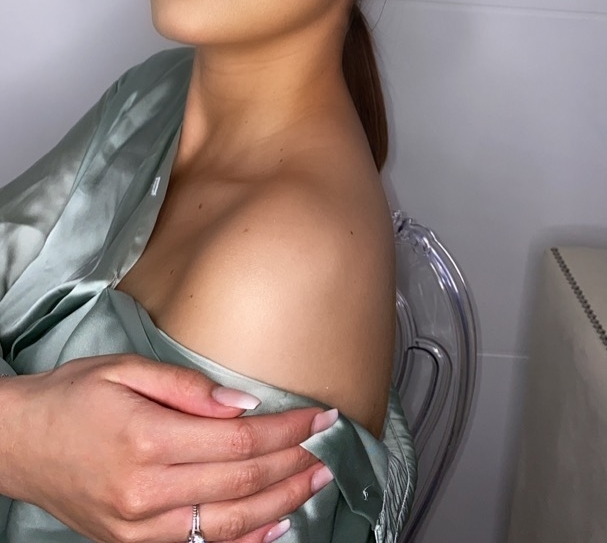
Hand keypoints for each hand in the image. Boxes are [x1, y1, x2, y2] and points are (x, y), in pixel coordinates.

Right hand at [1, 354, 335, 541]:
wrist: (18, 444)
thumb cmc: (71, 397)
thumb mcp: (125, 369)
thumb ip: (187, 387)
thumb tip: (244, 404)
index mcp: (148, 439)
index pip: (240, 440)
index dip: (289, 429)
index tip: (320, 415)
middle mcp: (147, 492)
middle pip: (242, 482)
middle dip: (294, 463)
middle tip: (330, 445)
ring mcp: (141, 528)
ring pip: (230, 522)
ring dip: (282, 502)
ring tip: (316, 480)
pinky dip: (246, 539)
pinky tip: (276, 525)